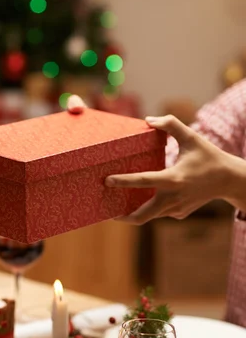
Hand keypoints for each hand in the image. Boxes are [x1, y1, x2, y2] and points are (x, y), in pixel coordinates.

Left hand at [105, 115, 243, 224]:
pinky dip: (150, 207)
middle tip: (108, 213)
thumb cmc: (209, 157)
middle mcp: (173, 198)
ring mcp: (177, 209)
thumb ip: (170, 124)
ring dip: (134, 213)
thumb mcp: (191, 137)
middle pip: (142, 216)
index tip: (107, 180)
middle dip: (123, 217)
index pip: (143, 181)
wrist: (229, 180)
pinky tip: (143, 199)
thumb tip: (148, 119)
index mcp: (173, 179)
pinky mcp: (180, 213)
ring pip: (150, 215)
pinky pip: (161, 212)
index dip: (123, 181)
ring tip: (118, 206)